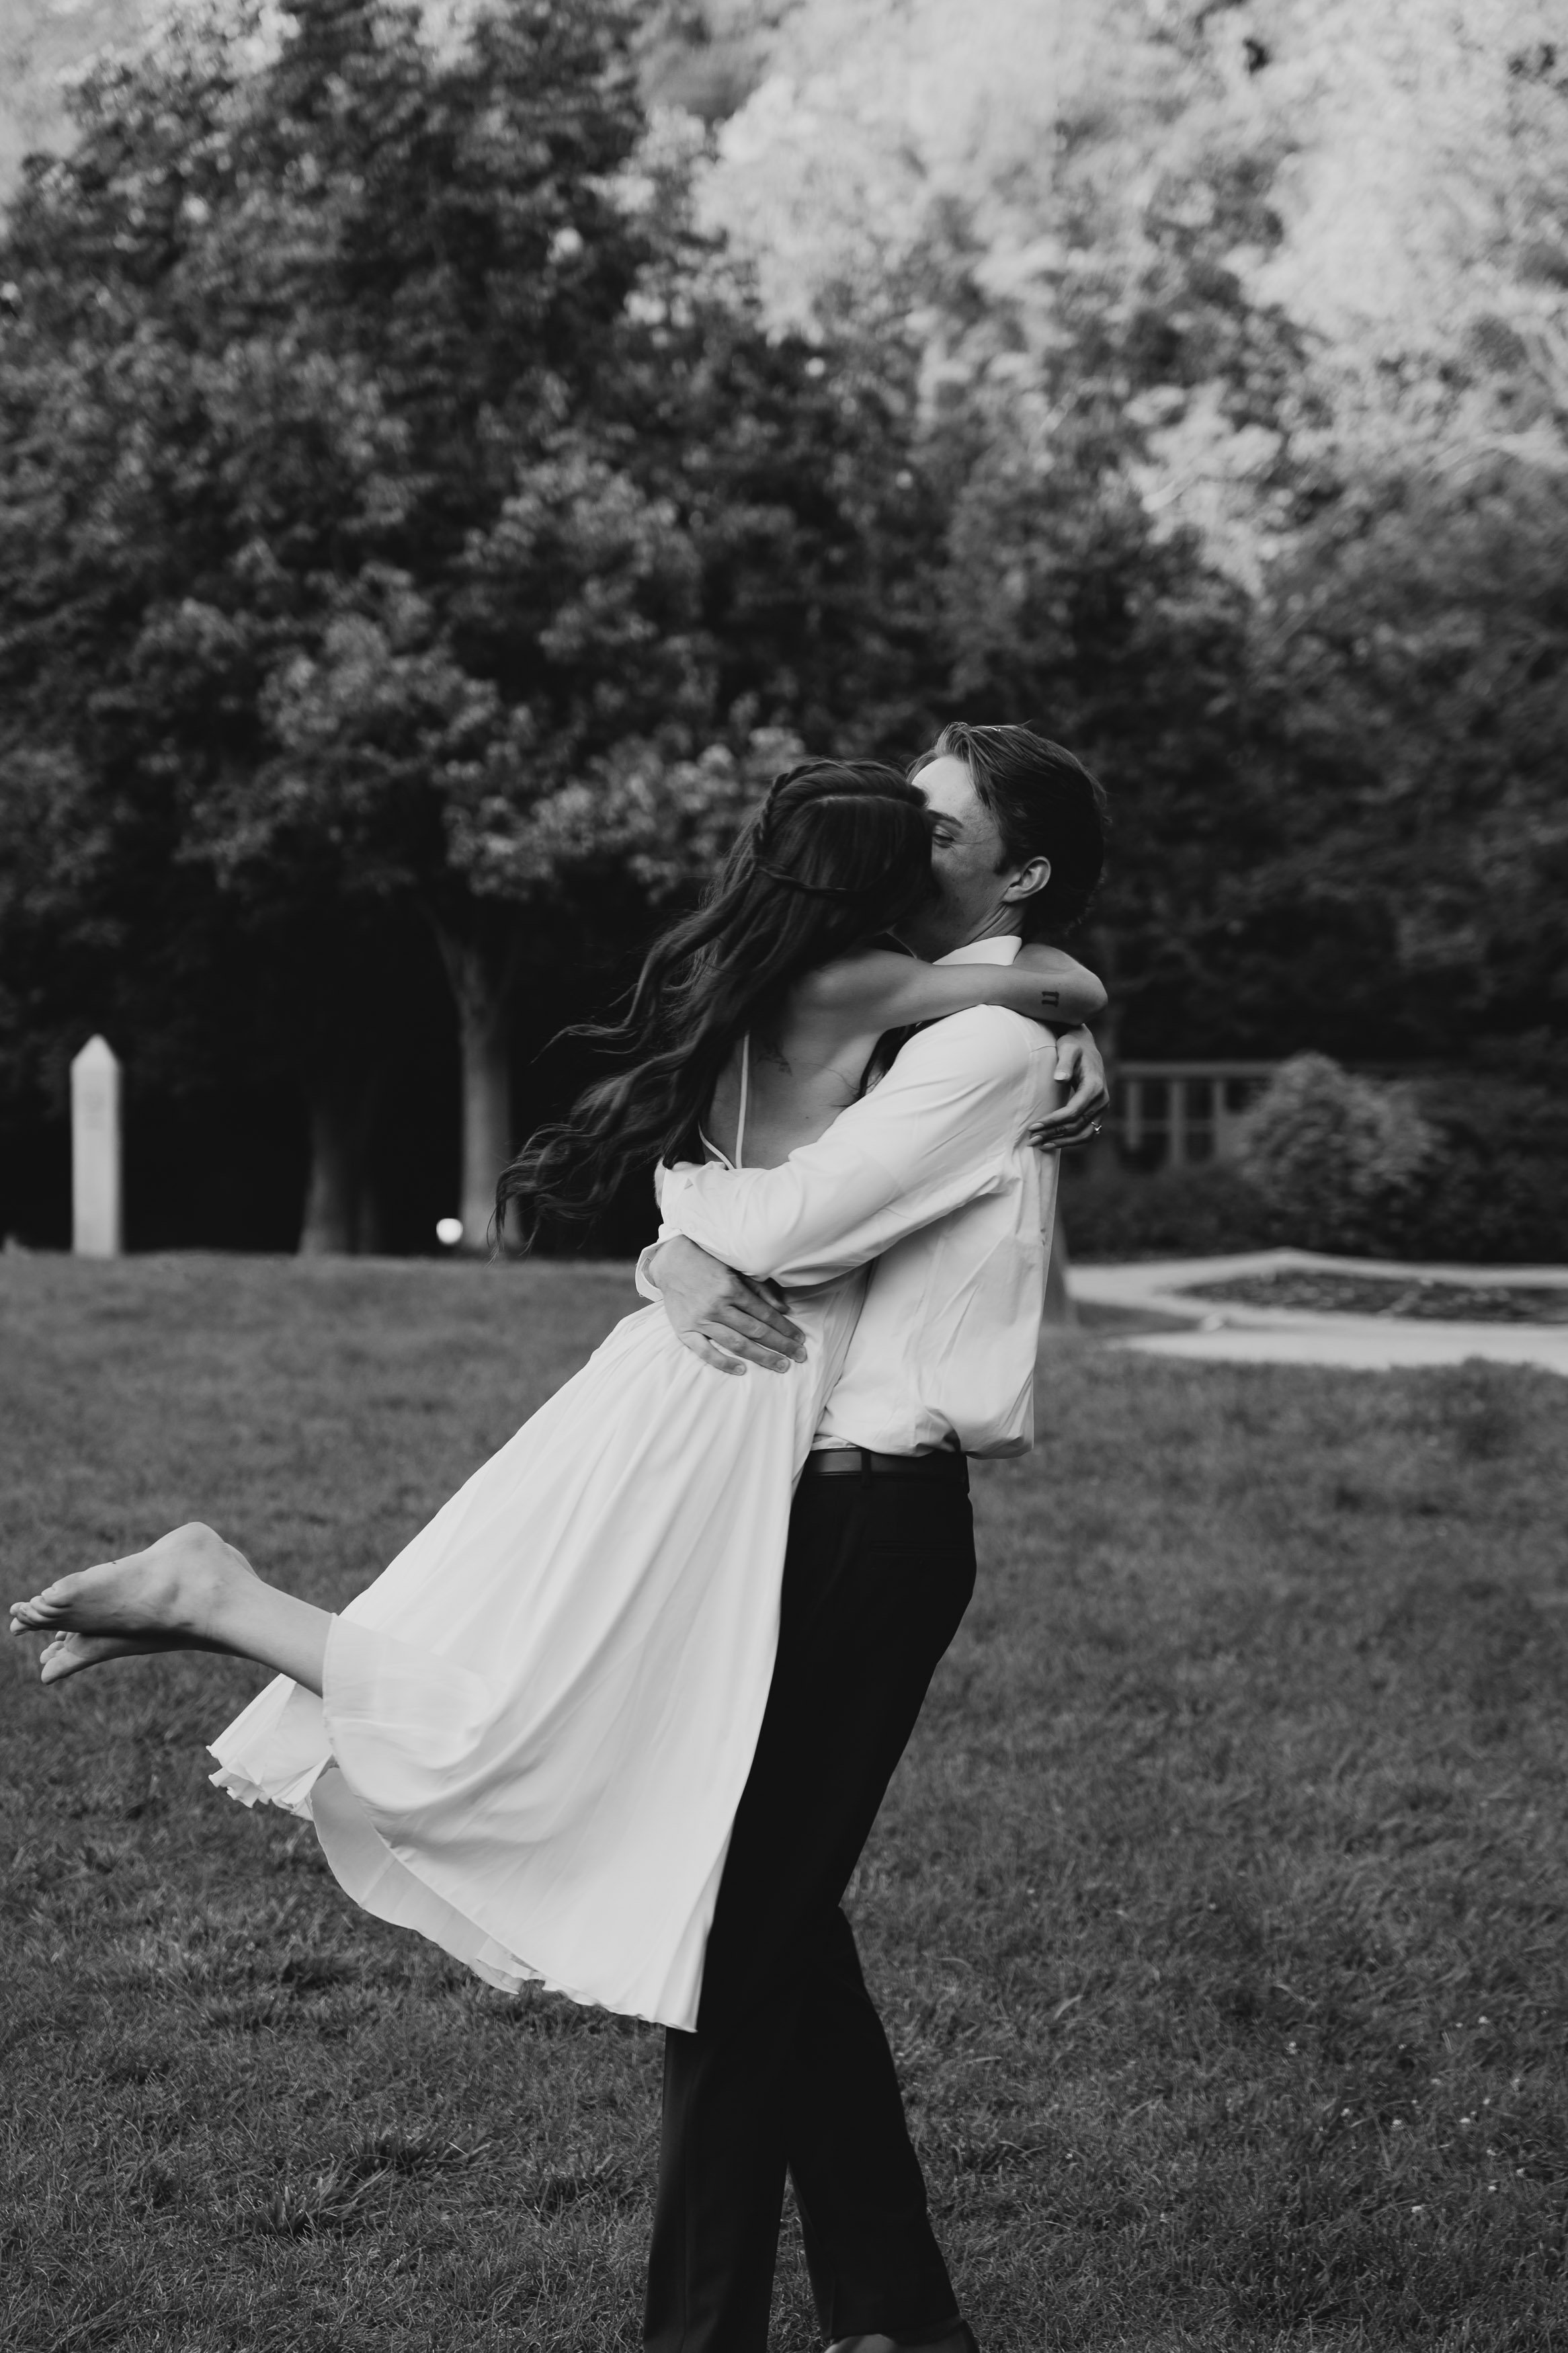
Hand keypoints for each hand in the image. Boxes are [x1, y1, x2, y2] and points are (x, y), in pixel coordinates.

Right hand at [646, 1235, 806, 1375]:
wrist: (670, 1262)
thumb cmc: (707, 1263)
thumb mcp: (736, 1268)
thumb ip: (760, 1288)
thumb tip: (783, 1308)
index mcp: (731, 1288)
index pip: (765, 1314)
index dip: (785, 1328)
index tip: (800, 1339)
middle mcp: (717, 1305)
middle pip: (756, 1331)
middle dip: (781, 1345)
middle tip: (799, 1356)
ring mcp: (700, 1319)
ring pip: (736, 1343)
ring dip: (761, 1357)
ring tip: (781, 1366)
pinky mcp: (684, 1330)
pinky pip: (705, 1352)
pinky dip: (723, 1363)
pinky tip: (742, 1370)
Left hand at [1030, 1025, 1108, 1150]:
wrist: (1085, 1047)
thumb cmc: (1073, 1046)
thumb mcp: (1067, 1049)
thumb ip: (1064, 1063)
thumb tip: (1060, 1078)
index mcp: (1094, 1086)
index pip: (1073, 1111)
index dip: (1053, 1121)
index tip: (1034, 1126)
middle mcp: (1102, 1099)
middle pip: (1077, 1125)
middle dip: (1053, 1133)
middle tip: (1031, 1139)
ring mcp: (1102, 1108)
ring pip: (1085, 1134)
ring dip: (1063, 1142)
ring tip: (1041, 1145)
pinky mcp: (1098, 1112)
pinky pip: (1088, 1133)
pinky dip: (1072, 1141)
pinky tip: (1054, 1142)